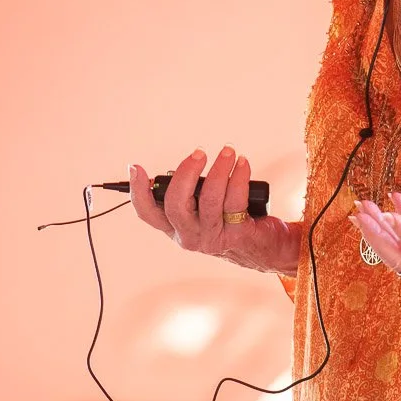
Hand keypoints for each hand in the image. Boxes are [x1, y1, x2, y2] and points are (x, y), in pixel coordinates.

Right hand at [129, 147, 299, 275]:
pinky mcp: (236, 234)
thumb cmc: (231, 221)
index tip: (136, 167)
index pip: (148, 214)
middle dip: (186, 173)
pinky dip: (239, 177)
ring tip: (228, 152)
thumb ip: (191, 195)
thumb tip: (186, 166)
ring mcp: (212, 238)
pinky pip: (235, 201)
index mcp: (176, 229)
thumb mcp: (204, 212)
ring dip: (219, 169)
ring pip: (209, 199)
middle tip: (199, 153)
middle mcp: (189, 236)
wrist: (265, 247)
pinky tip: (242, 164)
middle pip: (176, 204)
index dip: (138, 192)